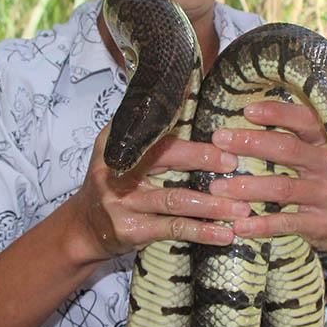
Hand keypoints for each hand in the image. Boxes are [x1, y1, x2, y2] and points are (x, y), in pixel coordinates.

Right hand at [69, 124, 251, 260]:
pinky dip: (201, 231)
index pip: (150, 123)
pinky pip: (173, 228)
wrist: (84, 229)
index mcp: (115, 142)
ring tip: (241, 208)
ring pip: (175, 198)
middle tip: (234, 161)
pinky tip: (224, 234)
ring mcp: (121, 201)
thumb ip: (150, 133)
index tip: (206, 109)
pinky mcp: (130, 230)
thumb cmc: (114, 186)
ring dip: (212, 204)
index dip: (178, 113)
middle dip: (202, 158)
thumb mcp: (121, 154)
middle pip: (164, 156)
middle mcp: (115, 169)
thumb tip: (189, 92)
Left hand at [206, 100, 326, 253]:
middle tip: (219, 140)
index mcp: (325, 144)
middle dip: (251, 143)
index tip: (248, 110)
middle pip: (288, 149)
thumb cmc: (321, 182)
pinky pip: (288, 223)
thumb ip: (291, 139)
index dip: (278, 113)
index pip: (305, 120)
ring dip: (248, 187)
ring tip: (217, 187)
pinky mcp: (322, 224)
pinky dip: (262, 225)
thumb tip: (246, 116)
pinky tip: (239, 226)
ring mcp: (326, 196)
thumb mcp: (315, 157)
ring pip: (283, 188)